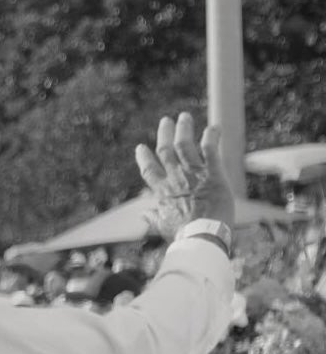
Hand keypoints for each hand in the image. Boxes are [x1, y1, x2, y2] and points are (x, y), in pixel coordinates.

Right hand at [135, 112, 236, 238]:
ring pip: (185, 144)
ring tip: (184, 117)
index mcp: (162, 192)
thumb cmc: (182, 235)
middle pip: (166, 150)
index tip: (141, 147)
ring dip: (184, 129)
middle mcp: (175, 178)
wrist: (202, 236)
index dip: (144, 157)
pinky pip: (210, 150)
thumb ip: (153, 218)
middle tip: (165, 121)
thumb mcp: (163, 227)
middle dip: (165, 133)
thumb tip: (142, 215)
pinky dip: (211, 137)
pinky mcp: (213, 173)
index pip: (149, 170)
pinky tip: (213, 127)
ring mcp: (194, 174)